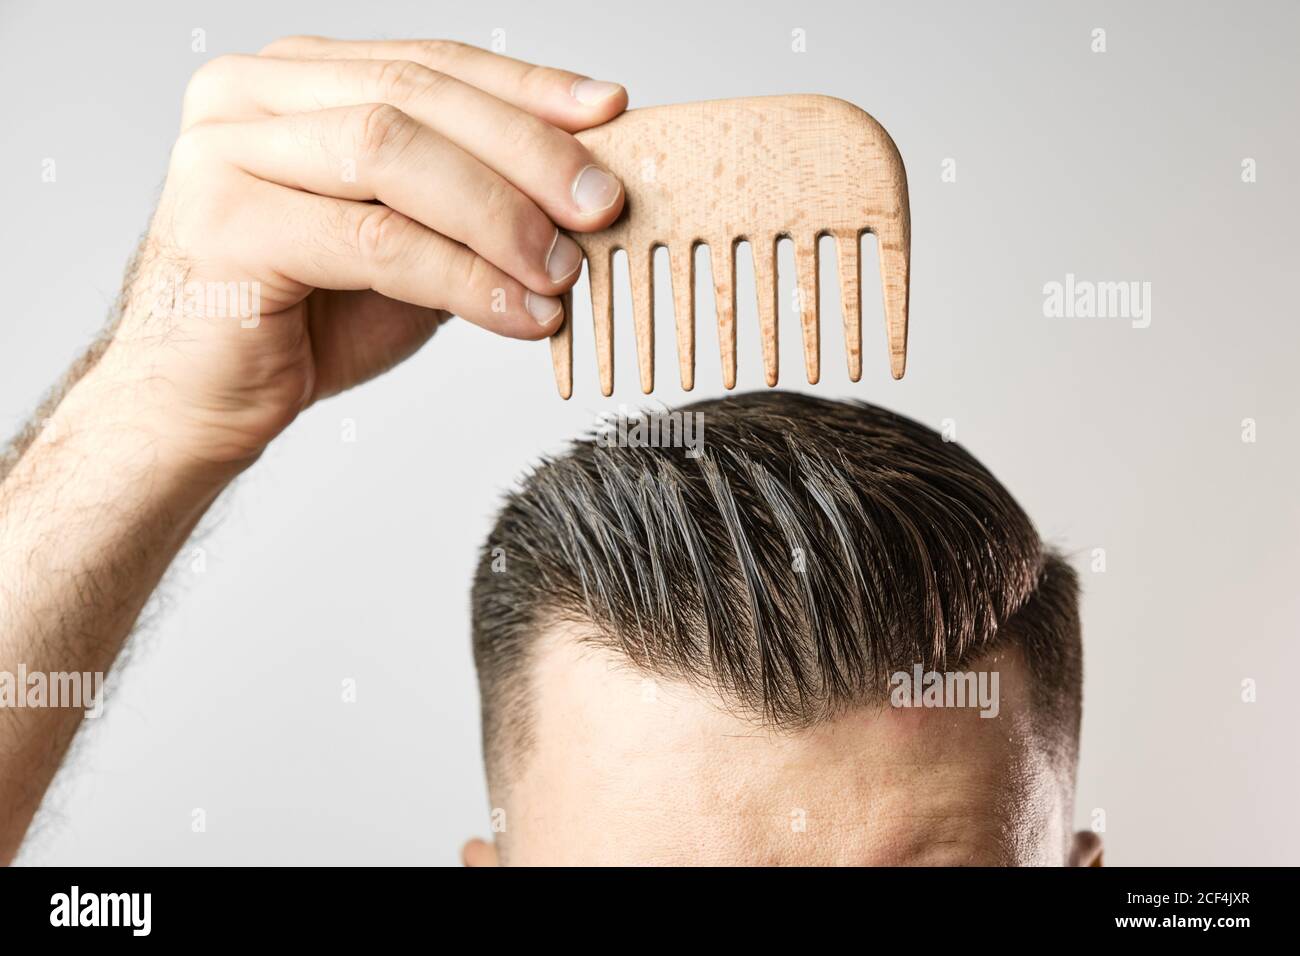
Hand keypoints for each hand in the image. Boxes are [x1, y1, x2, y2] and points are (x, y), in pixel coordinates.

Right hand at [99, 36, 626, 466]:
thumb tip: (583, 188)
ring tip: (563, 270)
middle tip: (601, 204)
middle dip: (526, 152)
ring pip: (393, 154)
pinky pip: (374, 240)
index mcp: (297, 80)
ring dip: (499, 215)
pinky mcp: (225, 224)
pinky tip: (520, 313)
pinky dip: (463, 278)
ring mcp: (226, 152)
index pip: (429, 63)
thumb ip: (472, 203)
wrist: (206, 399)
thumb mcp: (412, 241)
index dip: (526, 88)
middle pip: (416, 96)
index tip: (607, 113)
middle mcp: (252, 96)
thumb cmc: (307, 316)